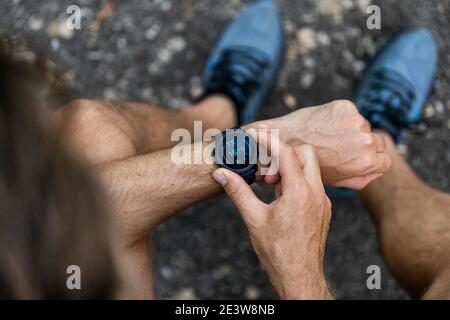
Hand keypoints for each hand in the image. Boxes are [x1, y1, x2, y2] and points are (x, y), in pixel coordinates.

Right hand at [212, 133, 332, 299]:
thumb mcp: (253, 219)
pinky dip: (296, 182)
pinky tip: (280, 198)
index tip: (255, 135)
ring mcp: (323, 201)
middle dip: (284, 153)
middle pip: (305, 153)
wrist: (299, 276)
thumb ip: (238, 192)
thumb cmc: (277, 251)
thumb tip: (221, 175)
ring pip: (310, 169)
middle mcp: (316, 193)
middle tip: (266, 169)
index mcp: (299, 193)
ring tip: (270, 186)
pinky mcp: (323, 209)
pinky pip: (313, 184)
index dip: (268, 139)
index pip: (286, 152)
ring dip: (290, 169)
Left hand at [253, 100, 390, 189]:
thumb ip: (362, 177)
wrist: (282, 141)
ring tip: (328, 138)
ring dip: (350, 130)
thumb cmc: (307, 165)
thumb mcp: (337, 180)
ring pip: (363, 126)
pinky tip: (323, 126)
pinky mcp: (345, 106)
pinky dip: (340, 118)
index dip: (371, 160)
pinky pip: (350, 113)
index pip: (384, 160)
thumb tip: (376, 169)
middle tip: (341, 148)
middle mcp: (365, 140)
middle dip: (362, 145)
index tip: (357, 158)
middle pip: (377, 141)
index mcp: (366, 162)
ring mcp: (356, 121)